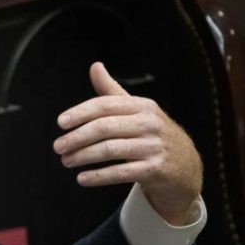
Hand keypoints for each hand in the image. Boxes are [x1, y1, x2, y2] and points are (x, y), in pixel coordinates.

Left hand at [53, 62, 202, 224]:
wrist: (186, 166)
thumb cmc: (151, 134)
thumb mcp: (136, 110)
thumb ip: (112, 91)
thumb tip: (95, 66)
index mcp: (142, 106)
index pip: (105, 105)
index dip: (80, 113)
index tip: (60, 123)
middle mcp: (149, 124)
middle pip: (105, 127)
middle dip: (77, 137)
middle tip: (58, 147)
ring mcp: (153, 147)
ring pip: (110, 150)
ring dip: (83, 156)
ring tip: (66, 161)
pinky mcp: (155, 169)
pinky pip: (121, 173)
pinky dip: (98, 176)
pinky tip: (82, 178)